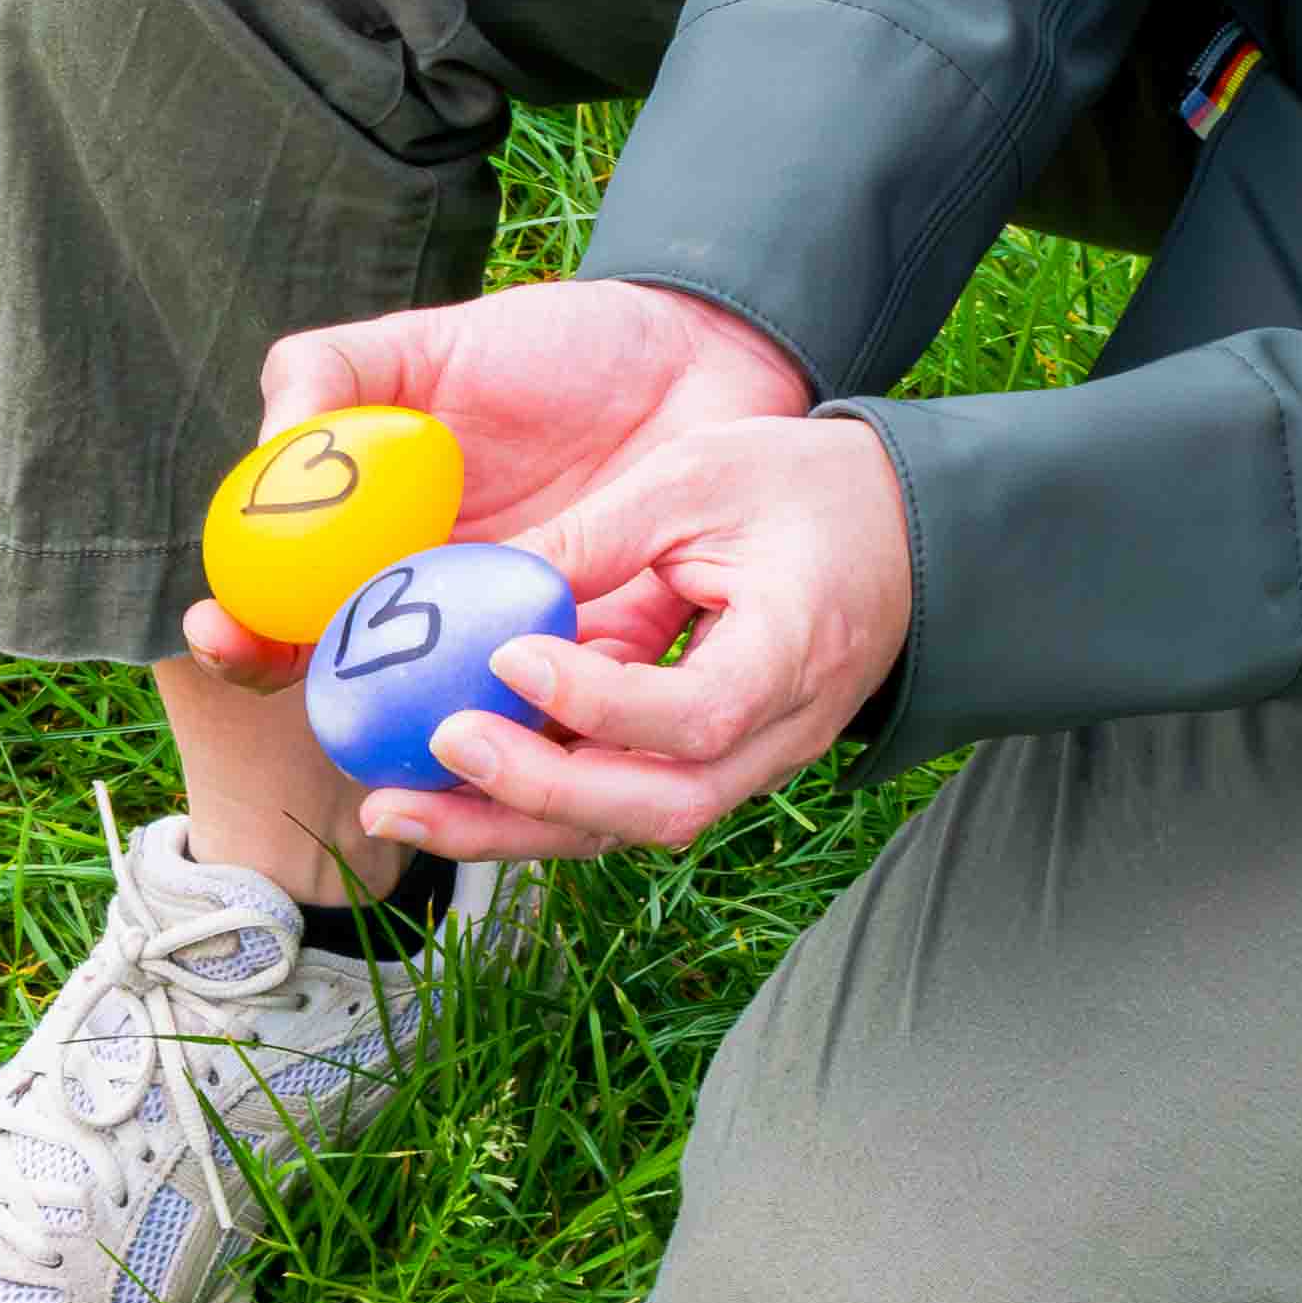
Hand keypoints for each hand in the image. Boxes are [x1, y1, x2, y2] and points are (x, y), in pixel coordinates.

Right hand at [169, 275, 814, 684]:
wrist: (702, 356)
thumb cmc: (559, 345)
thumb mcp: (432, 343)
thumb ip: (333, 374)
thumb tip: (273, 451)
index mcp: (374, 551)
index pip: (283, 616)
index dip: (240, 637)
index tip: (222, 629)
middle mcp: (435, 618)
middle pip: (360, 699)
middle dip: (332, 717)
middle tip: (326, 708)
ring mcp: (519, 650)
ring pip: (463, 731)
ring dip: (439, 750)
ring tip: (434, 734)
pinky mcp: (608, 667)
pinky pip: (571, 724)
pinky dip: (550, 733)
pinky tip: (537, 713)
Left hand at [361, 406, 917, 867]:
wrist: (902, 532)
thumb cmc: (809, 488)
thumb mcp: (702, 476)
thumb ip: (600, 534)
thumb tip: (483, 584)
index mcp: (794, 650)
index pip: (697, 713)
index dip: (601, 703)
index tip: (512, 658)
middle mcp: (778, 734)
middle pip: (657, 806)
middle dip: (534, 796)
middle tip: (436, 750)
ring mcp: (746, 761)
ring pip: (627, 826)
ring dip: (511, 825)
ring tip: (399, 806)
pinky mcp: (705, 761)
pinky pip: (617, 803)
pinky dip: (530, 805)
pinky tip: (443, 789)